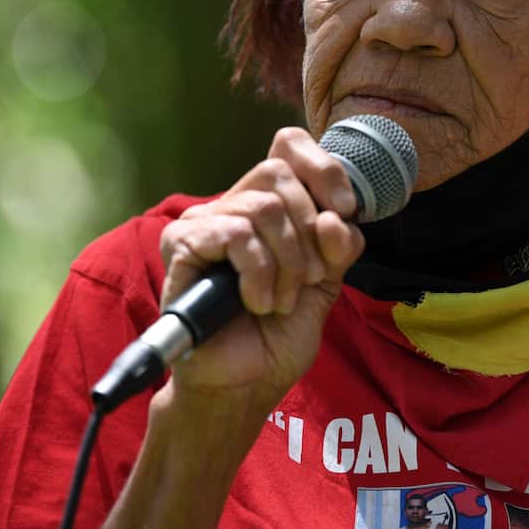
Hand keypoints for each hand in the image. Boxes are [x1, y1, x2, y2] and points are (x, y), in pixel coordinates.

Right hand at [157, 127, 365, 399]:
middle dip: (309, 230)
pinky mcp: (183, 244)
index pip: (289, 145)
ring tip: (281, 301)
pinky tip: (257, 303)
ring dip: (288, 262)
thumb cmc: (277, 335)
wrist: (244, 383)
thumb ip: (338, 246)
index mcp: (270, 205)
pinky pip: (236, 235)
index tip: (346, 210)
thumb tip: (338, 217)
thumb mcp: (326, 284)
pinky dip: (259, 273)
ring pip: (263, 207)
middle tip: (309, 278)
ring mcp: (205, 221)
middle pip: (278, 172)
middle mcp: (234, 204)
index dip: (324, 168)